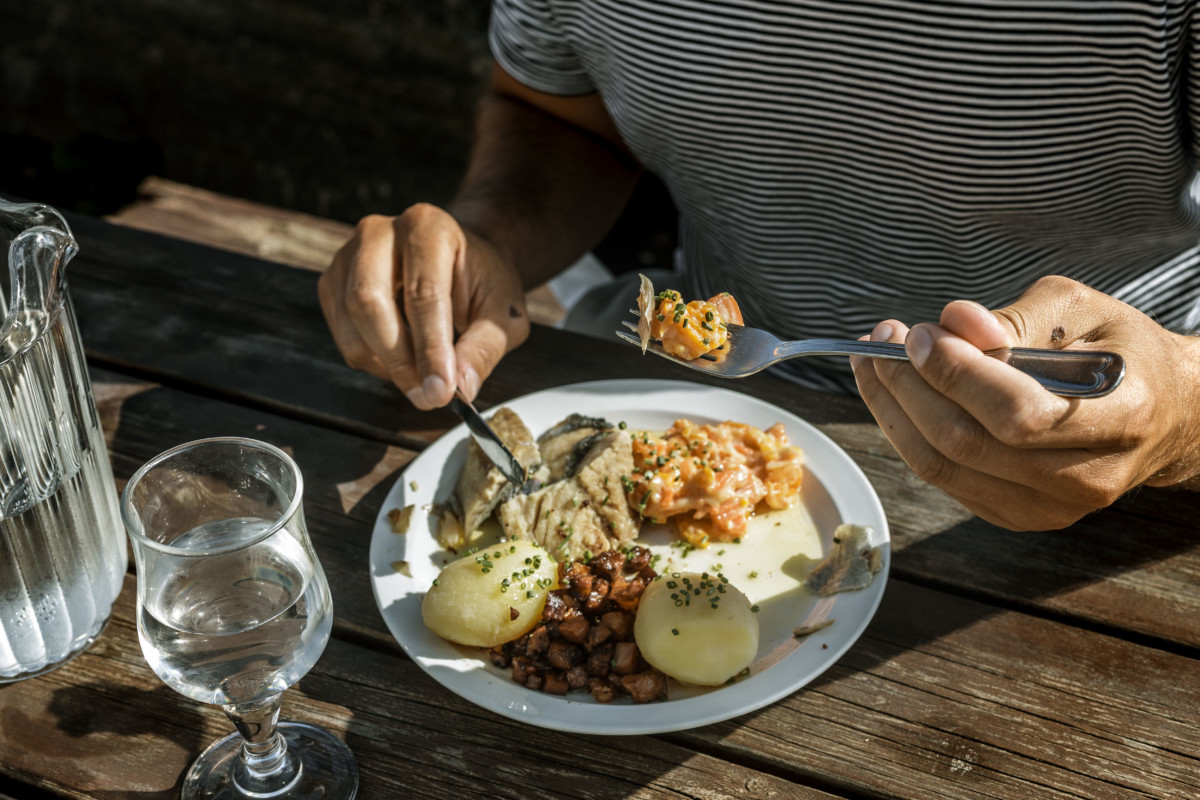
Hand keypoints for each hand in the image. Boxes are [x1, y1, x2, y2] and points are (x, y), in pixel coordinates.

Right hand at [317, 203, 529, 408]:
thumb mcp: (502, 314)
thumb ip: (483, 348)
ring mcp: (349, 255)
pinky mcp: (334, 282)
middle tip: (429, 396)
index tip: (441, 390)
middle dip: (400, 360)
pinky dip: (373, 360)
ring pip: (352, 323)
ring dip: (386, 365)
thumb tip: (461, 387)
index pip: (423, 292)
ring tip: (423, 378)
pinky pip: (344, 335)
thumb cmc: (482, 282)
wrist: (461, 260)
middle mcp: (380, 232)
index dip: (430, 348)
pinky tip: (404, 359)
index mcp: (427, 227)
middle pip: (370, 303)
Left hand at [851, 275, 1199, 529]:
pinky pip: (943, 478)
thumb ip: (1015, 317)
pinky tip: (892, 393)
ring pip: (942, 466)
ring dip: (892, 409)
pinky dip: (906, 432)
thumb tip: (953, 324)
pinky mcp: (1016, 515)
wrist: (1160, 413)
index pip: (1018, 413)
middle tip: (880, 337)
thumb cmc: (1120, 352)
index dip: (956, 374)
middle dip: (907, 385)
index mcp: (1121, 418)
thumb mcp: (1081, 310)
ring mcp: (1049, 507)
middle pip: (966, 442)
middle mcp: (1086, 477)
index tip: (917, 334)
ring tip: (871, 360)